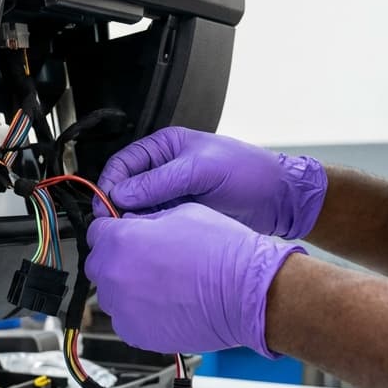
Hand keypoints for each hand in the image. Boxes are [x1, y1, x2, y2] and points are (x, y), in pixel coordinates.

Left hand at [85, 204, 304, 355]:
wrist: (246, 294)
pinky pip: (126, 319)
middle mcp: (114, 276)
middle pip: (100, 264)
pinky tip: (167, 303)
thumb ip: (146, 219)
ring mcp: (123, 309)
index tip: (123, 234)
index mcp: (120, 241)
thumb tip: (133, 223)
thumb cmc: (223, 253)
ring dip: (129, 287)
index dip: (113, 230)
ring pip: (112, 294)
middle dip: (118, 259)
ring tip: (163, 284)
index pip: (96, 230)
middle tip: (148, 260)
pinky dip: (140, 312)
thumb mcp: (181, 213)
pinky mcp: (136, 334)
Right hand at [95, 127, 326, 239]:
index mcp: (166, 147)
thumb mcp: (201, 170)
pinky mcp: (181, 215)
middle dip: (118, 206)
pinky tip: (150, 239)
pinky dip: (150, 231)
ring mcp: (173, 194)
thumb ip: (160, 181)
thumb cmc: (249, 173)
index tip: (106, 205)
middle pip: (127, 188)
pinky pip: (156, 223)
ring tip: (133, 234)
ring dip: (134, 221)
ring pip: (139, 209)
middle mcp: (165, 170)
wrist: (280, 200)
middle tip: (115, 225)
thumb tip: (122, 194)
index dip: (110, 183)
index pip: (123, 163)